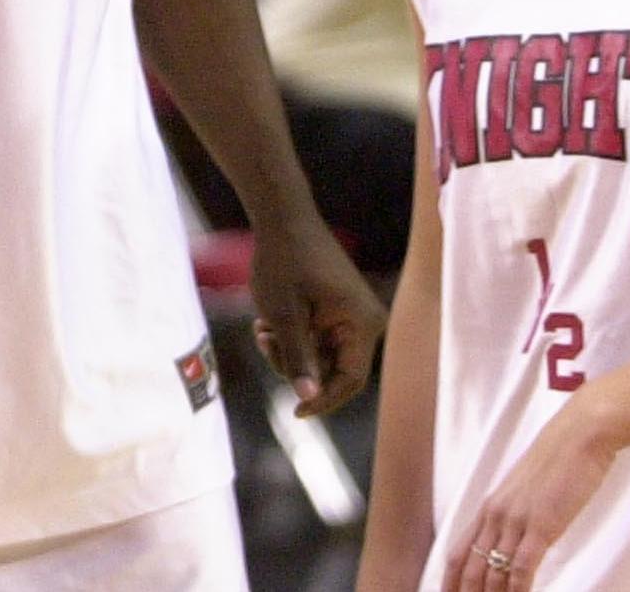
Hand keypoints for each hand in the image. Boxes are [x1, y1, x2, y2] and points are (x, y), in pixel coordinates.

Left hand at [246, 220, 383, 417]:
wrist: (282, 218)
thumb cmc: (283, 262)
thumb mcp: (284, 315)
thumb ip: (297, 358)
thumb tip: (307, 398)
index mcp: (362, 324)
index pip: (350, 381)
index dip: (324, 401)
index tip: (295, 412)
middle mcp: (366, 322)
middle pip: (333, 372)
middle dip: (296, 366)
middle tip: (265, 342)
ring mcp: (352, 316)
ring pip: (320, 358)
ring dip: (289, 352)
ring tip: (263, 328)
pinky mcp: (338, 311)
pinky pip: (317, 341)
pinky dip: (292, 338)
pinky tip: (267, 322)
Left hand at [441, 401, 616, 591]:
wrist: (579, 437)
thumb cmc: (558, 461)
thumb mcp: (526, 490)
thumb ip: (516, 514)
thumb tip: (516, 538)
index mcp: (490, 507)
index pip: (458, 552)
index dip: (451, 580)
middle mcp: (496, 515)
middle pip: (470, 567)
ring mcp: (516, 521)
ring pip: (493, 571)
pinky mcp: (540, 525)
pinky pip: (522, 567)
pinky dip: (519, 590)